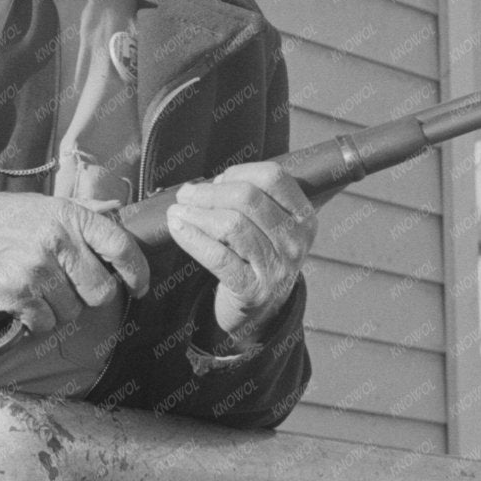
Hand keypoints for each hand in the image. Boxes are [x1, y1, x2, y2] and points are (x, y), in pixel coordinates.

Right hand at [0, 192, 151, 335]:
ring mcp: (37, 268)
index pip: (120, 245)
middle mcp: (57, 239)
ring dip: (56, 309)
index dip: (137, 271)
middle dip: (86, 296)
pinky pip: (44, 324)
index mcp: (67, 215)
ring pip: (72, 312)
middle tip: (63, 286)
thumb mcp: (39, 205)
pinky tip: (18, 302)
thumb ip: (79, 213)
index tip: (138, 286)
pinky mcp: (16, 293)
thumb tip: (116, 211)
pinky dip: (34, 321)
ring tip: (32, 288)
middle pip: (100, 291)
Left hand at [167, 162, 316, 347]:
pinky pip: (217, 256)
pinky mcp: (252, 290)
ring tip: (177, 211)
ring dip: (196, 213)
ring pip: (231, 224)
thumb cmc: (257, 254)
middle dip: (209, 192)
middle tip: (185, 194)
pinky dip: (192, 238)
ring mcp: (277, 268)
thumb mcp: (268, 223)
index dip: (239, 172)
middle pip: (247, 198)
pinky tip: (177, 228)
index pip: (273, 177)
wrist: (259, 309)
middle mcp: (295, 242)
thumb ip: (249, 197)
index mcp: (304, 217)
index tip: (217, 179)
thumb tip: (208, 183)